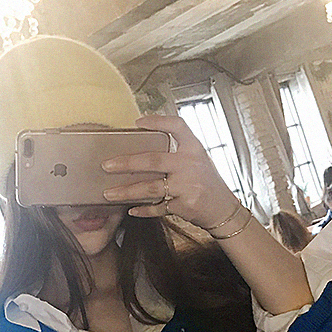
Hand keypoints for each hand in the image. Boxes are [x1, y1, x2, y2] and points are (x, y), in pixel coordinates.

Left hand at [99, 114, 240, 240]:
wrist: (224, 210)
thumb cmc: (208, 182)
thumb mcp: (199, 159)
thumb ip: (178, 152)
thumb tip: (144, 148)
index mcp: (194, 148)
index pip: (177, 126)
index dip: (157, 121)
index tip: (138, 122)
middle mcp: (190, 164)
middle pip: (153, 160)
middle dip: (126, 163)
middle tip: (107, 165)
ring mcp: (187, 186)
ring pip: (149, 188)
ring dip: (127, 191)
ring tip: (109, 192)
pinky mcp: (183, 205)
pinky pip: (157, 208)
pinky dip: (143, 210)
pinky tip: (131, 209)